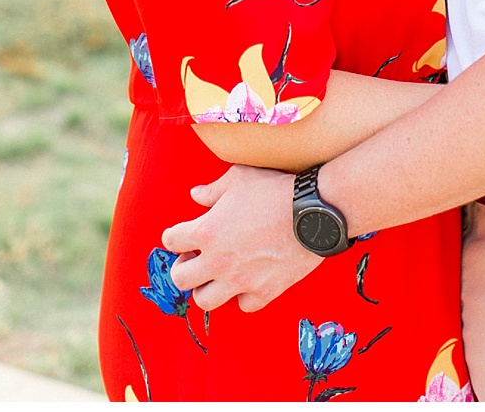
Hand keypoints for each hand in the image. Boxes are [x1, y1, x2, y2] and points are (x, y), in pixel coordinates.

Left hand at [161, 164, 321, 312]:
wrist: (314, 214)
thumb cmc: (275, 191)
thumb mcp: (238, 179)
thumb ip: (212, 190)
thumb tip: (196, 195)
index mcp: (206, 231)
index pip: (170, 241)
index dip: (174, 237)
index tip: (183, 236)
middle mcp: (218, 260)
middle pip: (179, 279)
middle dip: (183, 268)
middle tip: (195, 258)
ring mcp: (240, 280)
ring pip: (205, 301)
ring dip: (206, 288)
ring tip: (216, 275)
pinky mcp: (265, 292)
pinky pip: (243, 306)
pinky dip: (242, 297)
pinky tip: (247, 281)